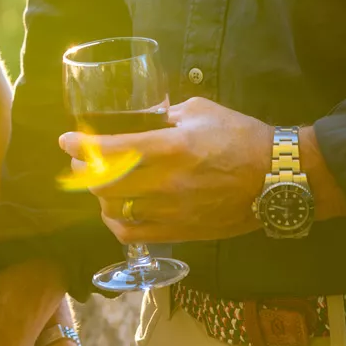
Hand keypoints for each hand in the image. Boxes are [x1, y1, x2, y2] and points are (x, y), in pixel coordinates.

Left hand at [60, 97, 271, 243]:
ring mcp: (173, 211)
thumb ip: (166, 114)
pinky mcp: (182, 232)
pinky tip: (116, 212)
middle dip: (84, 171)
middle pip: (105, 184)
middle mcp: (167, 183)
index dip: (81, 146)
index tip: (66, 141)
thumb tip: (144, 116)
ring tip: (100, 184)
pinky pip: (134, 235)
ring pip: (115, 210)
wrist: (279, 178)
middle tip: (81, 161)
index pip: (111, 150)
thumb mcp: (201, 111)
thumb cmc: (243, 137)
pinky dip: (117, 223)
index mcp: (171, 148)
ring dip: (100, 197)